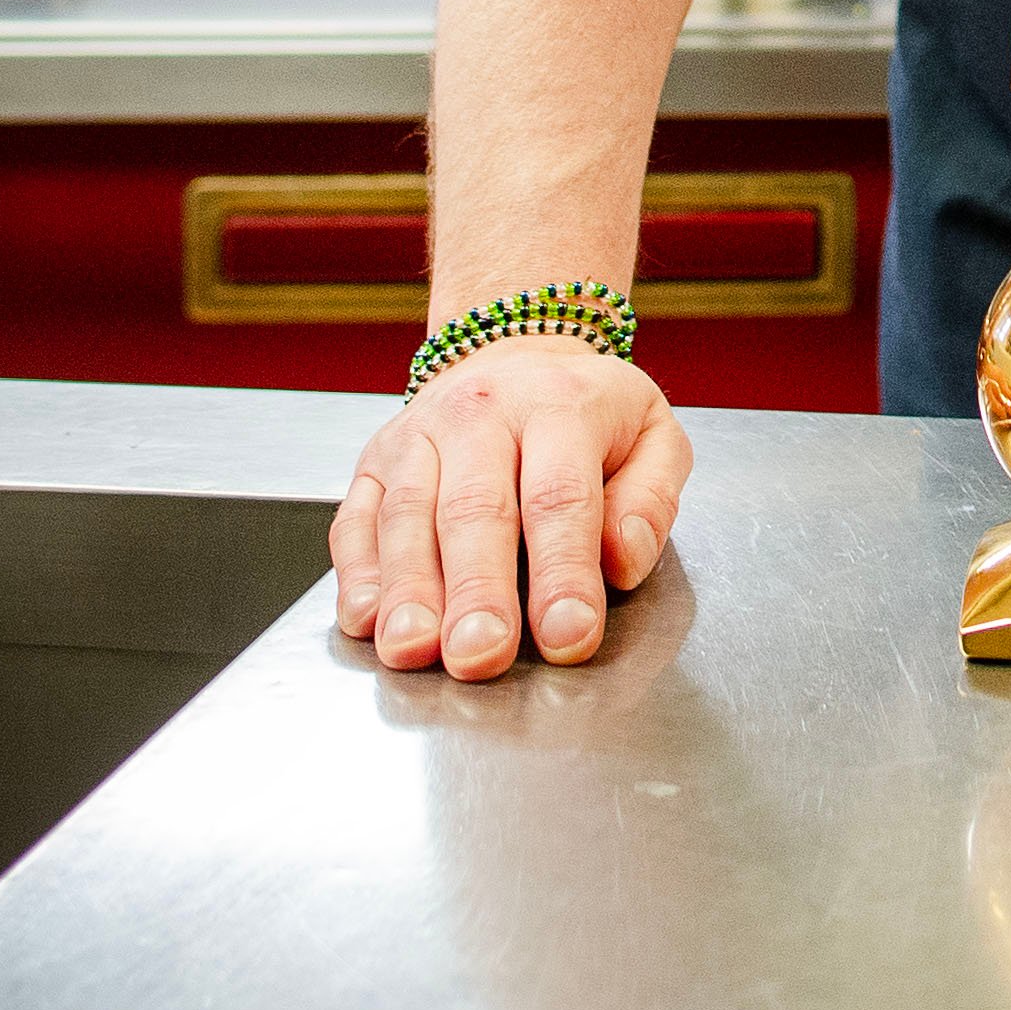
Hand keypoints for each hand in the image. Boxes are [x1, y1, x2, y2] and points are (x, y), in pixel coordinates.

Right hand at [333, 335, 692, 677]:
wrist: (518, 355)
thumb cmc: (589, 414)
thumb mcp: (653, 436)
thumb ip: (651, 500)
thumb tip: (622, 560)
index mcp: (560, 405)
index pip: (561, 497)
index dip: (563, 572)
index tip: (568, 636)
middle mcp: (481, 412)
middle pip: (475, 509)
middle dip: (477, 590)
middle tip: (481, 654)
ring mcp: (419, 434)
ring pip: (408, 516)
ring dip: (409, 589)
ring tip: (414, 648)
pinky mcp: (375, 462)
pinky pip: (357, 518)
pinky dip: (356, 572)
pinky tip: (365, 618)